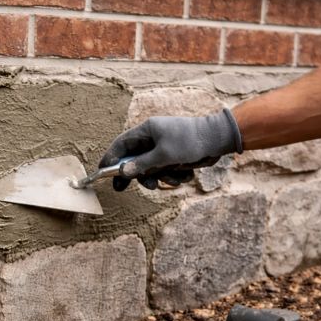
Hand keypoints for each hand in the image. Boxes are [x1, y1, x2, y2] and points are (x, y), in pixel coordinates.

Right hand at [99, 108, 242, 190]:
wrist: (218, 140)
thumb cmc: (191, 141)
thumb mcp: (164, 155)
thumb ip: (142, 165)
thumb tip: (123, 171)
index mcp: (147, 130)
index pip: (121, 144)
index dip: (110, 157)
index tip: (101, 171)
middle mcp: (153, 139)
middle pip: (133, 159)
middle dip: (134, 175)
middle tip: (122, 189)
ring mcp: (163, 149)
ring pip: (151, 169)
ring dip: (160, 178)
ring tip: (173, 178)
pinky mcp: (173, 157)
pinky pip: (166, 172)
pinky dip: (173, 176)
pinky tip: (186, 173)